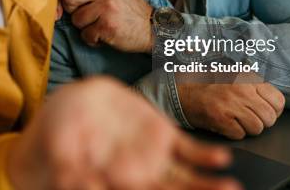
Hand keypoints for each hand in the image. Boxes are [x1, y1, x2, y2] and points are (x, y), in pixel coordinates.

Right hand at [8, 77, 240, 189]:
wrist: (75, 106)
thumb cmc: (63, 135)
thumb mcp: (60, 152)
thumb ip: (69, 170)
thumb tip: (77, 183)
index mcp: (119, 182)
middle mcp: (142, 176)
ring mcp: (156, 158)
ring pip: (188, 177)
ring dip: (208, 184)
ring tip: (228, 185)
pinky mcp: (163, 136)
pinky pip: (189, 149)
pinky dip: (205, 155)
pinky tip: (220, 158)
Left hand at [59, 0, 152, 52]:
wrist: (152, 27)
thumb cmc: (130, 2)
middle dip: (73, 7)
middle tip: (87, 10)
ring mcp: (108, 7)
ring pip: (76, 18)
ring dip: (83, 25)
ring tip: (98, 21)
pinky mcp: (108, 26)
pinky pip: (85, 34)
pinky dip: (92, 38)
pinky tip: (104, 32)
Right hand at [177, 73, 284, 139]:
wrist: (183, 92)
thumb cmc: (210, 87)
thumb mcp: (236, 78)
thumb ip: (255, 87)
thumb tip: (275, 105)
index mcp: (249, 78)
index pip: (278, 101)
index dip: (273, 111)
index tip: (264, 111)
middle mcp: (242, 90)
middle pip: (269, 118)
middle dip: (261, 122)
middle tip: (248, 118)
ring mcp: (232, 104)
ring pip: (257, 128)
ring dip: (247, 129)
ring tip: (235, 121)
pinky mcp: (221, 118)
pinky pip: (240, 135)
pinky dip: (233, 133)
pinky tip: (225, 124)